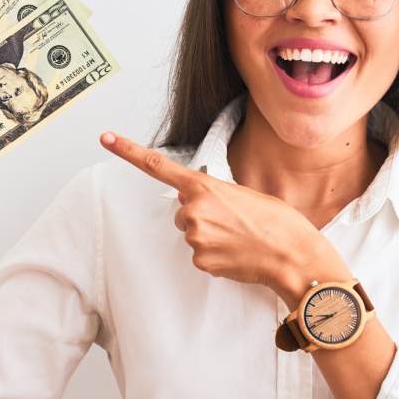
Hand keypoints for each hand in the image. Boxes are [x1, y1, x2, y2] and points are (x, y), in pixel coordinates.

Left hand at [100, 132, 347, 303]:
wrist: (292, 255)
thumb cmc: (277, 221)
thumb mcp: (245, 193)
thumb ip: (213, 193)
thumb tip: (191, 200)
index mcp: (205, 186)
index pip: (157, 165)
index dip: (128, 150)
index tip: (106, 138)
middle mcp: (194, 210)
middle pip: (183, 211)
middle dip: (203, 215)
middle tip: (235, 220)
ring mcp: (195, 237)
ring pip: (192, 233)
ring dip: (211, 235)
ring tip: (240, 236)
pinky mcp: (201, 261)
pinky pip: (200, 255)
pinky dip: (216, 255)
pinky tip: (237, 253)